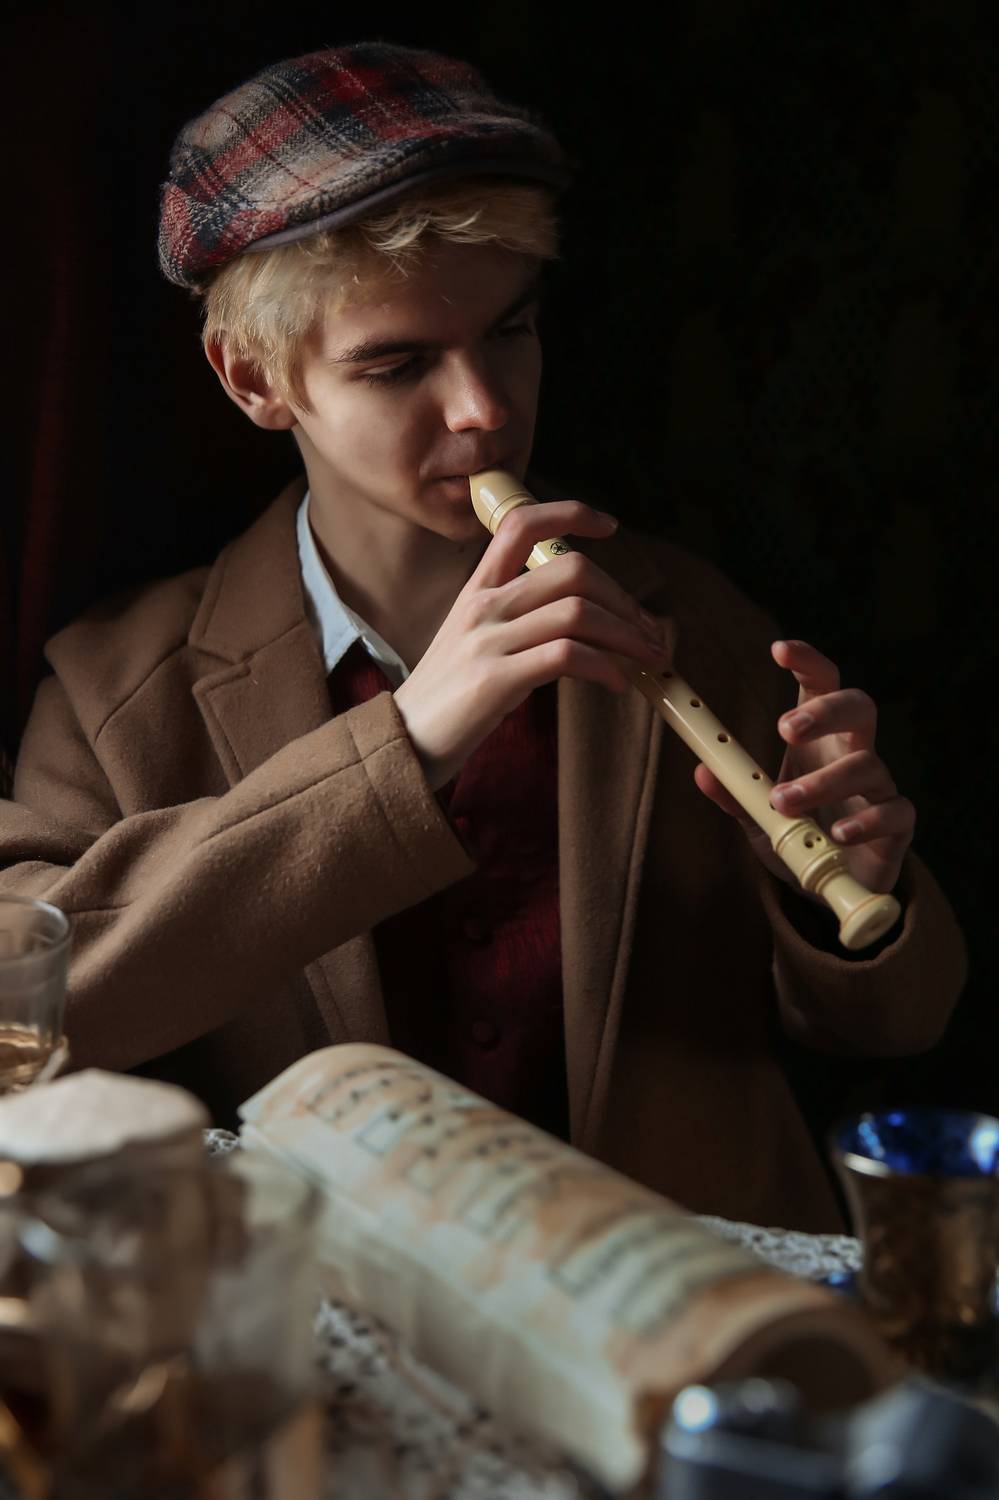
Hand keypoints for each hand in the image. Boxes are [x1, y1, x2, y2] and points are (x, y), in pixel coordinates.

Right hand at [394, 500, 670, 789]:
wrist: (401, 744)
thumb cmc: (448, 701)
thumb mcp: (475, 643)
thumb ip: (519, 621)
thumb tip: (586, 619)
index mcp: (476, 590)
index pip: (521, 524)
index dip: (571, 513)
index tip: (611, 526)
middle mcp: (481, 606)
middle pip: (570, 570)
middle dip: (624, 598)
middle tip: (650, 630)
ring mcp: (486, 641)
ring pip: (578, 612)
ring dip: (628, 635)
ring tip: (649, 659)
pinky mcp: (494, 681)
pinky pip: (567, 656)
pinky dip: (606, 668)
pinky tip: (620, 684)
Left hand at [694, 638, 913, 894]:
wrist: (834, 887)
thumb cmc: (800, 837)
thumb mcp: (759, 816)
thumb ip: (735, 792)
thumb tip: (702, 770)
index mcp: (819, 740)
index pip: (822, 685)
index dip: (807, 662)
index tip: (779, 649)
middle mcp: (853, 754)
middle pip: (858, 707)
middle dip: (825, 710)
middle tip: (786, 727)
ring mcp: (879, 787)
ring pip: (866, 765)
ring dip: (822, 781)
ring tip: (783, 801)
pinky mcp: (897, 825)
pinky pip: (894, 812)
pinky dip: (865, 822)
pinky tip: (836, 834)